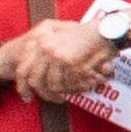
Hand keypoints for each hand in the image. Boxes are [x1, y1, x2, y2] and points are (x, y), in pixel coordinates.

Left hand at [0, 16, 119, 104]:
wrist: (108, 29)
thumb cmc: (89, 36)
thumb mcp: (62, 40)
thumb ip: (49, 55)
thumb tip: (37, 81)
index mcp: (40, 40)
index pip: (23, 68)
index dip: (22, 86)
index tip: (26, 96)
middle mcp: (45, 46)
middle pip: (34, 80)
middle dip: (41, 94)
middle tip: (50, 102)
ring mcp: (56, 54)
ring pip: (53, 84)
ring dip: (62, 92)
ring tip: (69, 95)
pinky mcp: (70, 61)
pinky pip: (70, 83)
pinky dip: (77, 88)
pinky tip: (84, 86)